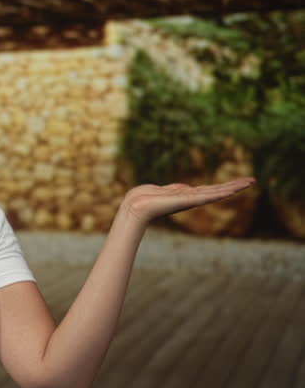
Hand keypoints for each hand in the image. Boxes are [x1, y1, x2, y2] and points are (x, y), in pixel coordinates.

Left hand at [121, 177, 255, 224]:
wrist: (136, 207)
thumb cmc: (144, 199)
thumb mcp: (165, 190)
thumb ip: (177, 189)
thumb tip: (184, 188)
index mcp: (186, 195)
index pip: (210, 190)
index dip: (224, 186)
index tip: (239, 182)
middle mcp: (191, 198)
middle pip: (217, 190)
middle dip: (234, 185)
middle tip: (252, 180)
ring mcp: (191, 200)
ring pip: (216, 192)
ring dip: (232, 187)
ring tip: (248, 182)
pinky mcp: (187, 200)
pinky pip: (208, 195)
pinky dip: (220, 192)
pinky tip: (231, 189)